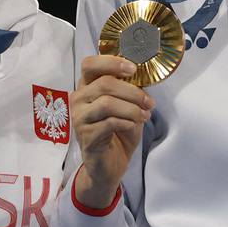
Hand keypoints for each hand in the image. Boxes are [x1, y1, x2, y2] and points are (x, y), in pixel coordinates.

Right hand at [72, 53, 153, 208]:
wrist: (109, 164)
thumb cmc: (117, 132)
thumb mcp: (127, 106)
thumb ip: (130, 89)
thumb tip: (144, 75)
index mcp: (87, 87)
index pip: (90, 64)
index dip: (111, 62)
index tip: (133, 69)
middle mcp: (78, 99)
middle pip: (104, 83)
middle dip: (133, 92)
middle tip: (149, 102)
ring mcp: (79, 118)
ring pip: (107, 103)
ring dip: (132, 108)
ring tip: (144, 116)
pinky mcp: (86, 135)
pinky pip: (109, 122)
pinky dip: (127, 122)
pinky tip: (133, 127)